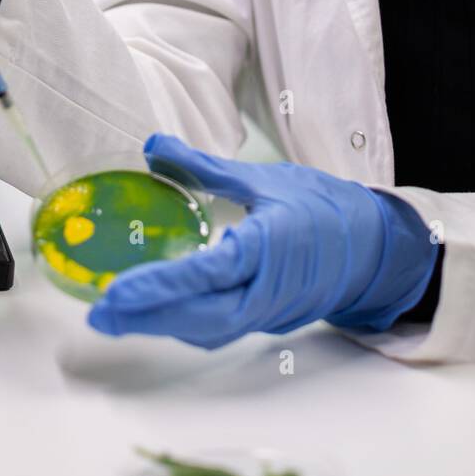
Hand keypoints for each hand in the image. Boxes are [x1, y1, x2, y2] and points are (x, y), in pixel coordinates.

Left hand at [87, 134, 439, 347]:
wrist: (375, 244)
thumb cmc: (323, 206)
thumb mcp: (263, 177)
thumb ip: (204, 166)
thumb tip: (154, 145)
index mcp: (268, 248)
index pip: (206, 274)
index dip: (160, 286)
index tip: (116, 292)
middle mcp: (267, 290)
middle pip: (200, 318)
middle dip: (146, 319)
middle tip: (99, 315)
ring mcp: (269, 312)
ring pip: (208, 330)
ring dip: (161, 326)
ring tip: (116, 317)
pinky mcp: (268, 320)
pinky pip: (219, 329)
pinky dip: (185, 324)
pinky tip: (156, 313)